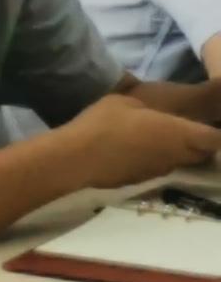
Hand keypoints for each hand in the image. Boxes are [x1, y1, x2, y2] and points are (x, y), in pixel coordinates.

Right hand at [65, 92, 220, 188]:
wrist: (76, 159)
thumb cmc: (104, 124)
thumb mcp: (127, 101)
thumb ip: (150, 106)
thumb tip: (156, 108)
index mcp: (179, 133)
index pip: (216, 138)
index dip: (217, 132)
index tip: (212, 122)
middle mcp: (177, 155)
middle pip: (204, 153)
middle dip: (203, 142)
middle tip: (189, 127)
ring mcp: (160, 171)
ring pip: (182, 161)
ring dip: (180, 151)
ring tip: (162, 137)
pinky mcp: (143, 180)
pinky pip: (160, 168)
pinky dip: (157, 159)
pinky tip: (137, 150)